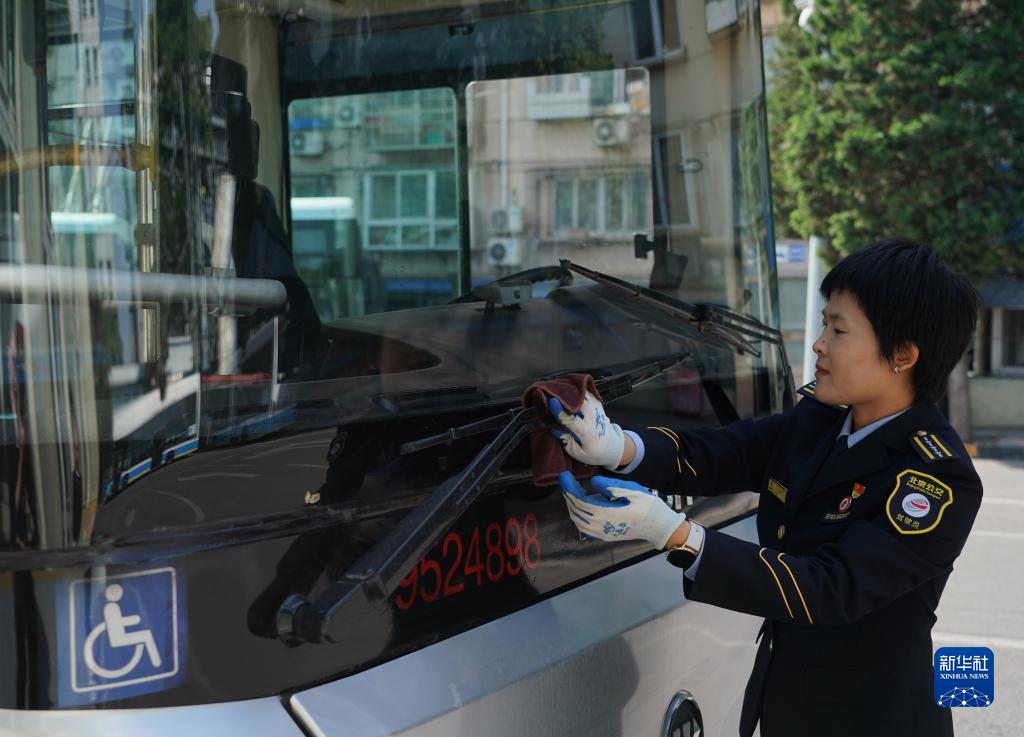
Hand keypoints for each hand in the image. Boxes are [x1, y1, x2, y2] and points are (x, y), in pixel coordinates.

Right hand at [547, 391, 624, 469]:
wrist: (612, 448)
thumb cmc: (593, 453)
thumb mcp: (577, 452)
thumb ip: (565, 440)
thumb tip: (552, 428)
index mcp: (588, 434)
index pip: (572, 420)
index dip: (561, 411)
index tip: (551, 402)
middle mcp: (594, 420)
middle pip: (580, 405)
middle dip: (566, 398)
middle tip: (553, 392)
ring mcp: (598, 412)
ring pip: (585, 397)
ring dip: (573, 392)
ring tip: (560, 389)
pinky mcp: (599, 407)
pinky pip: (590, 395)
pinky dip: (580, 391)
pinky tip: (571, 389)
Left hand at [558, 471, 685, 548]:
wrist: (659, 526)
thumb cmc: (648, 506)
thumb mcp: (632, 490)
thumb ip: (610, 486)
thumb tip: (592, 482)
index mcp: (606, 514)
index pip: (580, 501)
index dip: (569, 488)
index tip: (564, 475)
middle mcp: (601, 527)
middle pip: (576, 510)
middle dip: (568, 494)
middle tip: (566, 479)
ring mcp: (602, 534)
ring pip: (578, 520)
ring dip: (572, 505)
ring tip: (571, 489)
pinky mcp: (605, 536)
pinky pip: (584, 527)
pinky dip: (578, 515)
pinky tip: (580, 504)